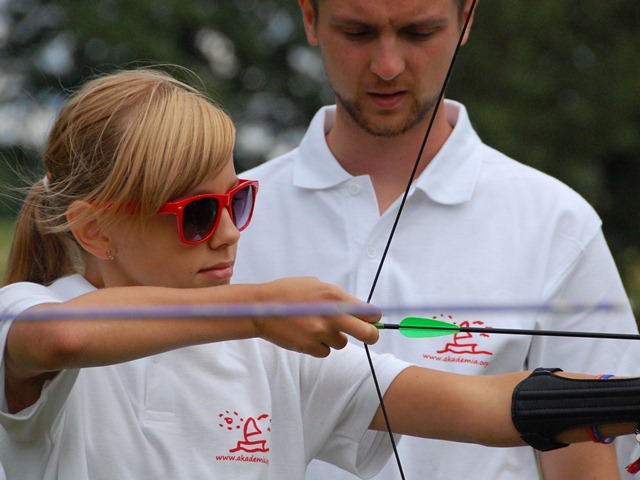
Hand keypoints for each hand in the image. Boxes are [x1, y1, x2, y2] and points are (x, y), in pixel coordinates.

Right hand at [254, 277, 379, 356]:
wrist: (261, 307)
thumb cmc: (288, 292)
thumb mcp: (316, 285)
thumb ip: (338, 297)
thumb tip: (358, 309)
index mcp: (335, 296)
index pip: (369, 312)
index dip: (373, 318)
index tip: (372, 320)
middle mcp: (332, 315)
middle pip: (368, 333)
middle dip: (372, 335)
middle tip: (369, 335)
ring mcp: (321, 333)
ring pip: (342, 343)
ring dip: (334, 338)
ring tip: (316, 326)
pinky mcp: (309, 347)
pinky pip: (325, 351)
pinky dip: (319, 345)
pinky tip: (306, 334)